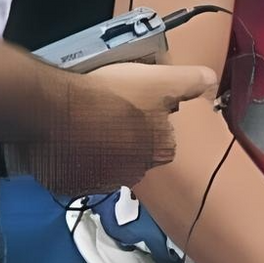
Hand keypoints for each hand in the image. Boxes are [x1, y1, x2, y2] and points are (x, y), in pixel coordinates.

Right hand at [10, 61, 217, 196]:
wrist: (52, 111)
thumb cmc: (110, 95)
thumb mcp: (160, 78)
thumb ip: (191, 81)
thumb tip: (210, 81)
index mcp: (159, 151)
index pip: (165, 136)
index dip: (153, 116)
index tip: (138, 101)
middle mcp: (135, 173)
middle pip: (136, 149)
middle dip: (127, 131)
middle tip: (111, 105)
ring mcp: (99, 182)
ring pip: (107, 159)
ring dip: (101, 144)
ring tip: (88, 116)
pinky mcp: (69, 184)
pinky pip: (77, 168)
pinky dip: (75, 154)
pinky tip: (70, 132)